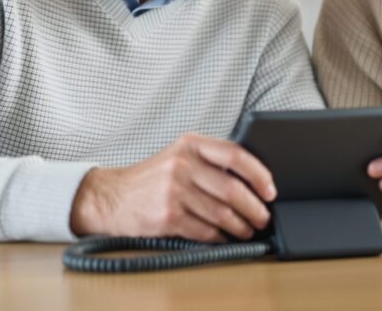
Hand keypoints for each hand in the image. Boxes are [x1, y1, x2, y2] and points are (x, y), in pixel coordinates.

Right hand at [69, 133, 275, 241]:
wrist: (110, 197)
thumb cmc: (150, 178)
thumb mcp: (178, 156)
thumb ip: (209, 161)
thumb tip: (252, 181)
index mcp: (189, 144)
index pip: (235, 155)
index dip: (259, 174)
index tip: (270, 190)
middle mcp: (182, 165)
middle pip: (233, 189)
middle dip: (254, 207)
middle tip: (263, 217)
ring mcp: (174, 191)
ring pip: (222, 213)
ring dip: (241, 226)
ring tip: (247, 230)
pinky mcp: (167, 217)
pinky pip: (205, 230)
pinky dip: (220, 237)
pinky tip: (224, 237)